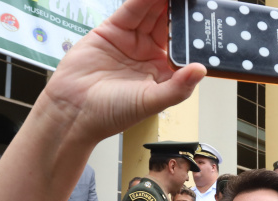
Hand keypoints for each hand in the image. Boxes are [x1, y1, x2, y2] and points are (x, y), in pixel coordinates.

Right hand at [39, 0, 205, 143]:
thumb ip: (178, 87)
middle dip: (181, 10)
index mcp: (164, 72)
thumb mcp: (151, 102)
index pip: (183, 45)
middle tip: (194, 2)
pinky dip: (143, 0)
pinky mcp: (112, 30)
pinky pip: (132, 10)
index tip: (204, 17)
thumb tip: (201, 70)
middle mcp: (149, 54)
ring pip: (152, 13)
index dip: (192, 31)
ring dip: (164, 2)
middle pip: (169, 24)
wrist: (73, 110)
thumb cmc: (111, 112)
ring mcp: (131, 40)